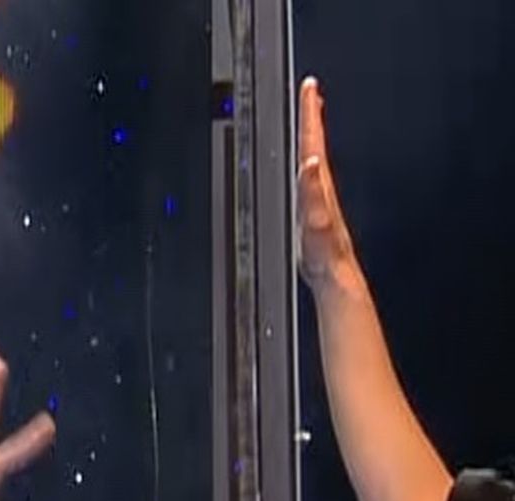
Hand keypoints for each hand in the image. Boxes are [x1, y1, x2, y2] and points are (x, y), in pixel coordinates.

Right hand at [298, 77, 364, 297]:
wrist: (333, 274)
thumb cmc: (324, 251)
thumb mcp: (314, 220)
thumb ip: (312, 191)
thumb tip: (310, 161)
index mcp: (319, 182)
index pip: (313, 140)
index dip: (310, 113)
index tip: (309, 87)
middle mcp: (321, 184)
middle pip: (315, 142)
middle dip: (312, 114)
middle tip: (310, 91)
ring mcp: (319, 195)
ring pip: (314, 155)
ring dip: (311, 134)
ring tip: (311, 116)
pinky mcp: (314, 207)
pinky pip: (310, 174)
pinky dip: (308, 159)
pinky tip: (307, 162)